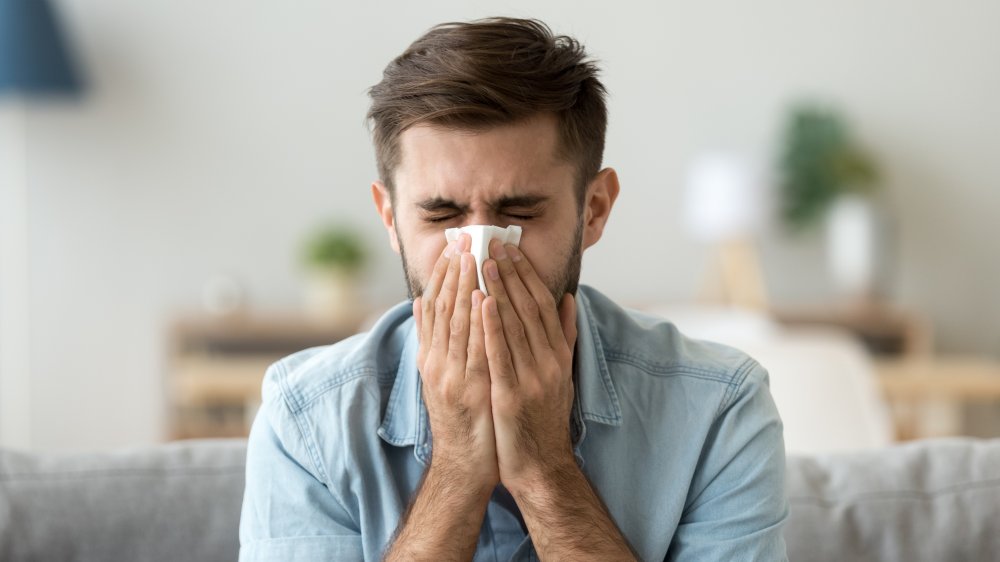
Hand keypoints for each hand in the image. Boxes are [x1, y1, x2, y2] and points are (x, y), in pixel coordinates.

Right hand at [413, 234, 498, 489]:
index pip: (436, 308)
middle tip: (463, 240)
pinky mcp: (471, 391)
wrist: (464, 466)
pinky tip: (484, 298)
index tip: (453, 247)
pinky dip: (478, 322)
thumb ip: (431, 340)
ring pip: (457, 324)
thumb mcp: (438, 377)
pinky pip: (476, 350)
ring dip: (465, 288)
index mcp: (432, 358)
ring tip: (473, 256)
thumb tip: (421, 303)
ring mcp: (453, 377)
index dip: (444, 276)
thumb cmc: (460, 420)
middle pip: (444, 310)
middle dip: (454, 273)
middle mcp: (437, 364)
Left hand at [480, 239, 577, 492]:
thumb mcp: (561, 374)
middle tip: (492, 243)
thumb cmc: (544, 418)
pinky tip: (481, 302)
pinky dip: (491, 326)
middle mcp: (549, 362)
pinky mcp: (512, 396)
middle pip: (528, 308)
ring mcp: (532, 379)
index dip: (526, 274)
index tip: (510, 248)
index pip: (542, 304)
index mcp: (558, 354)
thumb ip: (564, 336)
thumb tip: (569, 298)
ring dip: (498, 290)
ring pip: (514, 325)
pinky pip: (500, 354)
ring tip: (483, 261)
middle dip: (509, 273)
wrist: (540, 466)